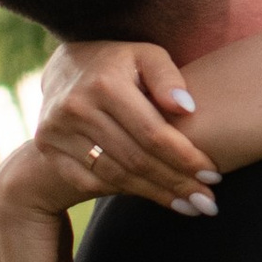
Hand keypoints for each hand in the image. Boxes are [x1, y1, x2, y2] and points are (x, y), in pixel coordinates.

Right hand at [33, 39, 218, 210]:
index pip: (152, 132)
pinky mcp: (48, 149)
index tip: (213, 176)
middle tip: (208, 203)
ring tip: (189, 206)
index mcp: (105, 83)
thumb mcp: (146, 55)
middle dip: (176, 183)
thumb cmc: (120, 62)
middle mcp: (76, 108)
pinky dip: (124, 193)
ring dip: (156, 194)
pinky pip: (90, 181)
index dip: (185, 158)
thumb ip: (168, 77)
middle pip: (135, 159)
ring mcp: (56, 131)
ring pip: (115, 175)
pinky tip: (154, 197)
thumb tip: (187, 108)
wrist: (65, 68)